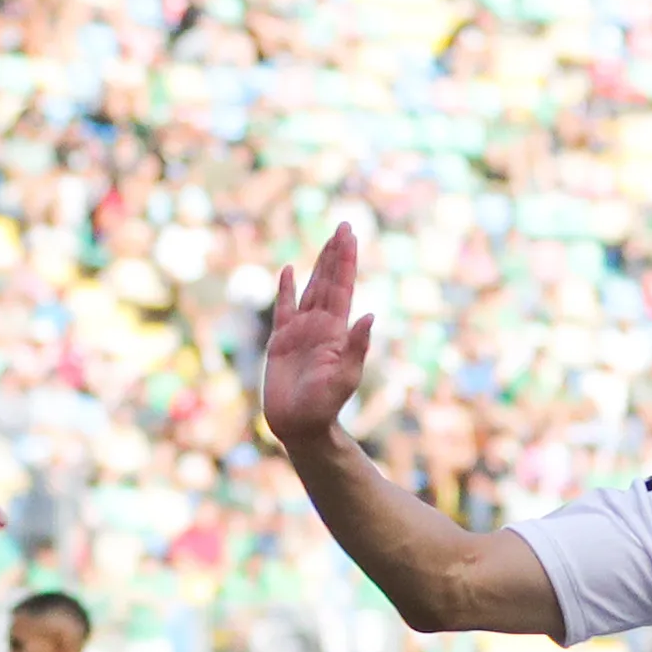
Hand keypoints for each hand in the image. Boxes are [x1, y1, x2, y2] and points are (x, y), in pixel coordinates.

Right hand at [260, 222, 375, 453]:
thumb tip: (370, 315)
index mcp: (336, 330)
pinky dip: (286, 290)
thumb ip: (356, 347)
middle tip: (344, 225)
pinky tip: (288, 271)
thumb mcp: (345, 377)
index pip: (342, 287)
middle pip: (329, 281)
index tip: (349, 234)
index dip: (345, 260)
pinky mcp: (281, 341)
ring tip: (327, 240)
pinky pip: (284, 309)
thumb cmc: (324, 406)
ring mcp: (301, 331)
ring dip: (318, 265)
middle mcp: (321, 325)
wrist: (300, 426)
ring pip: (311, 289)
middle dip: (336, 254)